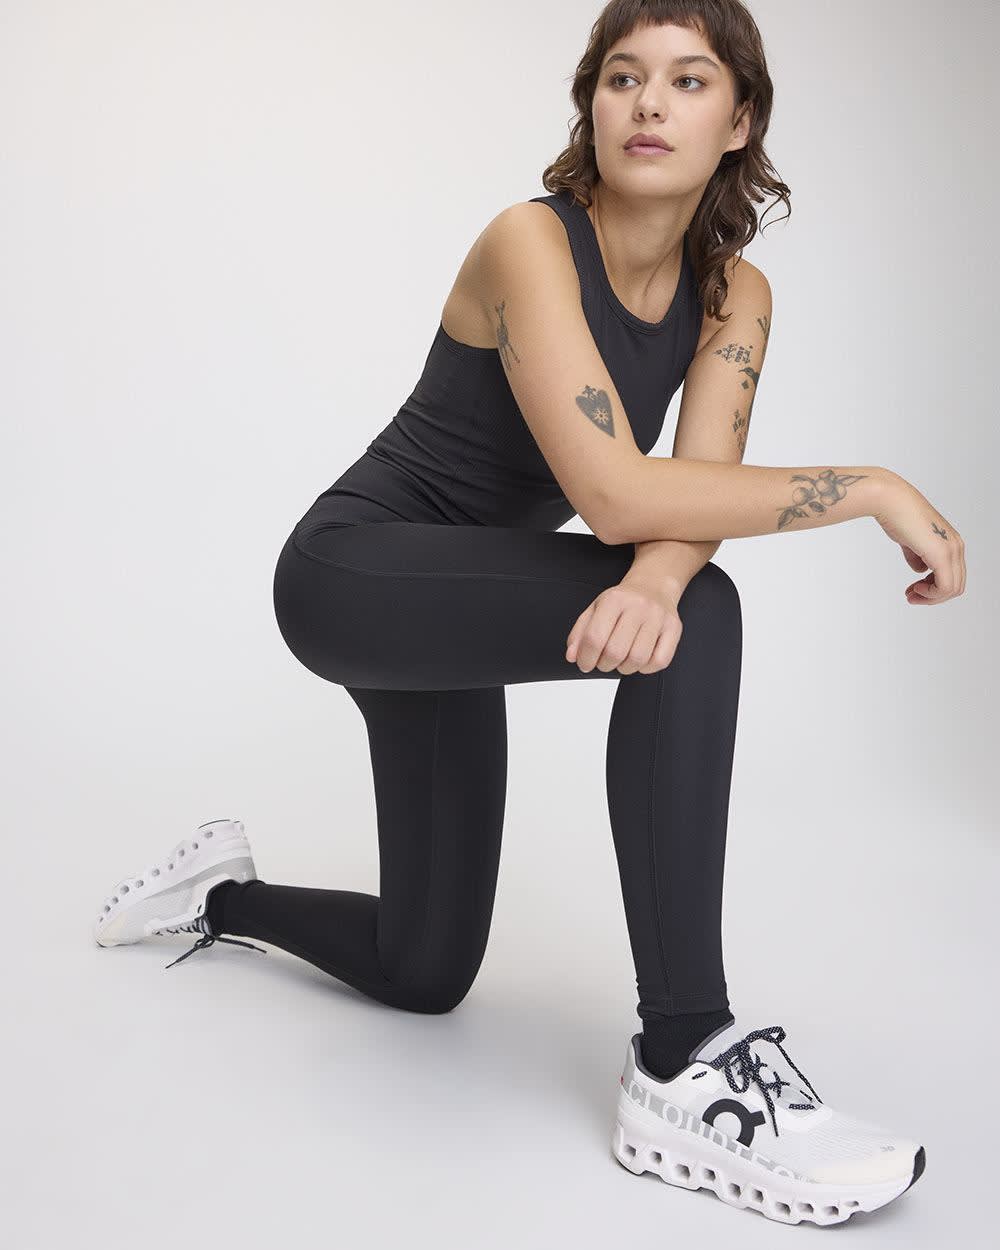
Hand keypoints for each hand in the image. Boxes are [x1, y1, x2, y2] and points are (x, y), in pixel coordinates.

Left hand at [565, 579, 682, 674]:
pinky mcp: (674, 628)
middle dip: (604, 665)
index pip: (594, 638)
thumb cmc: (622, 602)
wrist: (654, 585)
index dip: (585, 658)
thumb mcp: (595, 609)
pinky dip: (645, 668)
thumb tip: (572, 657)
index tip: (585, 664)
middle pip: (615, 651)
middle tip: (603, 662)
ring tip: (621, 660)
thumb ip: (580, 633)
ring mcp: (658, 617)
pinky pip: (659, 661)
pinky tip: (639, 660)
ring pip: (637, 659)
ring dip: (624, 668)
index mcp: (614, 600)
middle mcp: (638, 606)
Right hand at [874, 474, 965, 604]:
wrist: (891, 501)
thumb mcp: (910, 540)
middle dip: (933, 596)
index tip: (913, 590)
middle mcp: (956, 546)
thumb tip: (921, 570)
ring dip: (931, 597)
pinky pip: (945, 586)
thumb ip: (917, 556)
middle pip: (956, 585)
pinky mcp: (942, 555)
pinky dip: (931, 594)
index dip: (934, 588)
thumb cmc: (897, 515)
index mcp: (951, 541)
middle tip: (912, 597)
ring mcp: (951, 550)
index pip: (953, 575)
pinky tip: (916, 588)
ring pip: (952, 589)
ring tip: (912, 595)